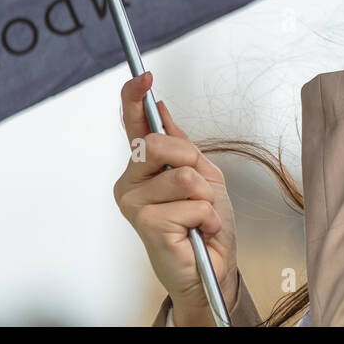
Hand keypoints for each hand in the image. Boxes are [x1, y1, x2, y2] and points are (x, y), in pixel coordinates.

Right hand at [112, 71, 239, 324]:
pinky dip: (206, 217)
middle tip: (198, 187)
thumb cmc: (204, 224)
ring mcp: (135, 205)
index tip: (142, 76)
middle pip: (159, 144)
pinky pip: (191, 204)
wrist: (212, 267)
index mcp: (143, 167)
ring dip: (204, 198)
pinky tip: (199, 230)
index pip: (133, 126)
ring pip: (183, 176)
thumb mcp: (202, 173)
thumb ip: (180, 143)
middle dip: (190, 161)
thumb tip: (159, 108)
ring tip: (199, 216)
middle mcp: (131, 183)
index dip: (134, 99)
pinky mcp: (148, 225)